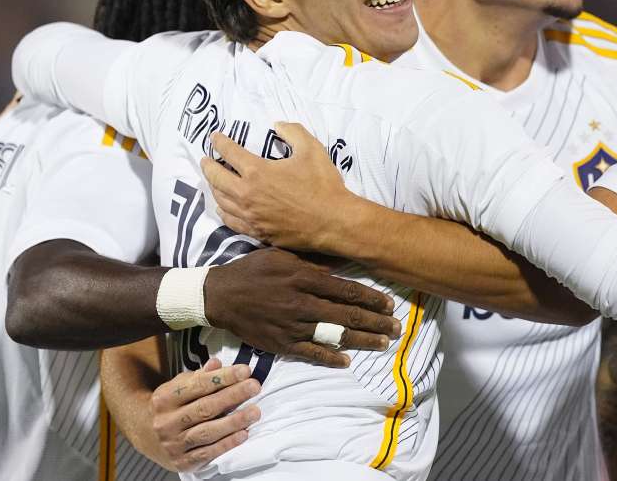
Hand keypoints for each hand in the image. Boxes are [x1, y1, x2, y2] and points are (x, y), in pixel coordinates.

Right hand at [150, 359, 260, 472]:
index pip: (197, 385)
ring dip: (234, 421)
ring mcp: (173, 444)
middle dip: (233, 396)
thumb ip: (198, 377)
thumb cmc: (168, 406)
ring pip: (207, 432)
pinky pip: (207, 453)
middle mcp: (166, 421)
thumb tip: (217, 364)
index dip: (223, 378)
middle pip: (205, 408)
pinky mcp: (182, 462)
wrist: (143, 435)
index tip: (245, 371)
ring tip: (255, 411)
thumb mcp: (176, 387)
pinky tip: (243, 434)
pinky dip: (227, 444)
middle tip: (255, 387)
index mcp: (164, 399)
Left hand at [202, 121, 354, 251]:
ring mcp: (250, 215)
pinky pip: (231, 221)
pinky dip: (222, 211)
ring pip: (221, 200)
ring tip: (212, 180)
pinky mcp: (256, 231)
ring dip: (213, 187)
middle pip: (216, 177)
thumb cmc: (323, 184)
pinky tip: (221, 207)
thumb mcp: (311, 149)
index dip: (219, 142)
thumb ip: (293, 132)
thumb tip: (277, 125)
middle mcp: (247, 194)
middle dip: (208, 166)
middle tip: (206, 159)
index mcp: (257, 171)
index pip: (229, 152)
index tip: (214, 138)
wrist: (333, 222)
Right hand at [205, 248, 400, 367]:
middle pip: (347, 316)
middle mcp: (301, 303)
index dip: (371, 299)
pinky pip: (311, 353)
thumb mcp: (280, 255)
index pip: (346, 290)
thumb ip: (311, 261)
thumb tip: (339, 264)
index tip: (388, 305)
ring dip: (362, 341)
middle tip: (397, 328)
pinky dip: (330, 358)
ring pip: (334, 336)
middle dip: (376, 322)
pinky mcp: (282, 343)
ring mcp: (292, 326)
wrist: (219, 296)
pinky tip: (347, 360)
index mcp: (303, 278)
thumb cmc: (251, 271)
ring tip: (383, 343)